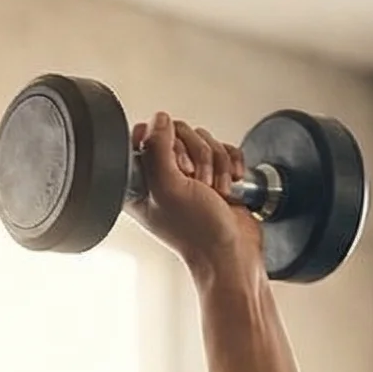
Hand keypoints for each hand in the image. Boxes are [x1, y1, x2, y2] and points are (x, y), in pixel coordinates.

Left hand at [129, 112, 263, 281]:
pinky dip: (231, 165)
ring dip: (216, 164)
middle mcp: (162, 177)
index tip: (176, 167)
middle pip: (178, 133)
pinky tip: (229, 186)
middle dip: (197, 157)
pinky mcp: (214, 174)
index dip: (165, 145)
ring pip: (203, 139)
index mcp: (140, 183)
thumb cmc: (198, 234)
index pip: (145, 136)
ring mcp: (190, 175)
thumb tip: (159, 119)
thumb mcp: (168, 188)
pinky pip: (224, 148)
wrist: (232, 252)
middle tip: (197, 183)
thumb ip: (157, 149)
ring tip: (214, 191)